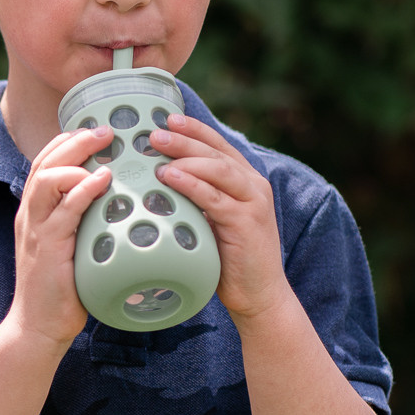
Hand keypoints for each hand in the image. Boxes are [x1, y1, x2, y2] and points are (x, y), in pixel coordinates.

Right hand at [5, 126, 113, 348]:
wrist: (38, 325)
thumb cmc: (61, 288)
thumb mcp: (72, 246)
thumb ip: (85, 223)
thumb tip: (120, 205)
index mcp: (35, 211)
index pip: (45, 162)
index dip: (68, 140)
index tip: (97, 131)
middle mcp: (31, 214)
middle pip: (45, 161)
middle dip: (75, 139)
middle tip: (107, 130)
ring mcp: (36, 230)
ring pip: (48, 178)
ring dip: (77, 157)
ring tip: (105, 148)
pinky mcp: (47, 248)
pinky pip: (64, 211)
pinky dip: (83, 190)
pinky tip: (104, 180)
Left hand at [148, 115, 289, 321]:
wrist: (260, 295)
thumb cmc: (232, 260)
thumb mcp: (215, 222)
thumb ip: (201, 200)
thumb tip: (161, 183)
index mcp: (247, 182)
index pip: (219, 146)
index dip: (195, 130)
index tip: (168, 119)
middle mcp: (254, 186)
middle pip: (216, 152)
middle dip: (184, 139)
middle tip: (154, 133)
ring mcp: (253, 203)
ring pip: (217, 169)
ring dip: (185, 157)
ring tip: (157, 150)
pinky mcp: (247, 222)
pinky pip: (215, 197)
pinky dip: (191, 184)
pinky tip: (170, 177)